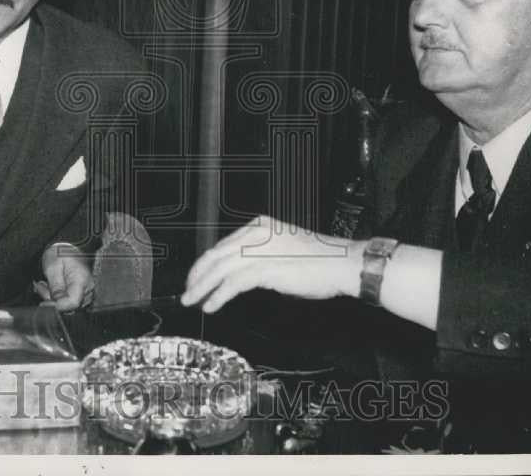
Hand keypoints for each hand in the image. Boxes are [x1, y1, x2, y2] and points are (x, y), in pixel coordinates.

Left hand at [34, 242, 93, 310]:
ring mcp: (84, 293)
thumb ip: (56, 287)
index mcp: (82, 280)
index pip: (72, 303)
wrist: (67, 246)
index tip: (44, 303)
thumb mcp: (53, 267)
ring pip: (66, 306)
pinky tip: (51, 287)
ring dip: (52, 298)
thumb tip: (56, 304)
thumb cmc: (61, 253)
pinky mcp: (79, 295)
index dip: (57, 306)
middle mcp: (87, 289)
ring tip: (45, 284)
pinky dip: (56, 297)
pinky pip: (66, 303)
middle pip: (69, 307)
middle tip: (42, 286)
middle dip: (52, 300)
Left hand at [181, 215, 365, 312]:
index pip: (223, 245)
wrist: (342, 264)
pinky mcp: (265, 268)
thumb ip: (262, 254)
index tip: (198, 277)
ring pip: (220, 270)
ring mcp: (260, 250)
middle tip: (187, 291)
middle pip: (216, 255)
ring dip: (202, 288)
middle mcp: (256, 233)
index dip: (206, 263)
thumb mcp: (284, 249)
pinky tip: (211, 305)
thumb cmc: (320, 260)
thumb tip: (240, 272)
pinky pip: (233, 284)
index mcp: (260, 225)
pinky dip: (218, 296)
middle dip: (197, 275)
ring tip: (192, 300)